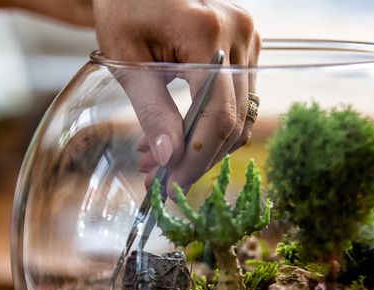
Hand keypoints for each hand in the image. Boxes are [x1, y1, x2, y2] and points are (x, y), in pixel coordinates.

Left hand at [93, 0, 260, 191]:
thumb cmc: (124, 9)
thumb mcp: (127, 61)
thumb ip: (151, 110)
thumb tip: (169, 159)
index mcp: (206, 31)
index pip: (216, 115)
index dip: (194, 159)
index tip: (169, 188)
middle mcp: (239, 32)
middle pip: (233, 120)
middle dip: (196, 159)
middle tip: (159, 180)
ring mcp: (249, 37)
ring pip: (241, 115)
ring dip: (203, 146)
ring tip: (160, 160)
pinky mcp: (247, 44)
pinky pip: (238, 99)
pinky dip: (210, 124)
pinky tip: (176, 135)